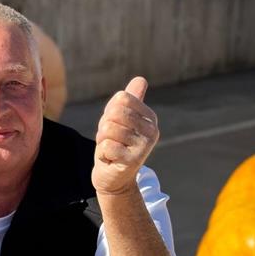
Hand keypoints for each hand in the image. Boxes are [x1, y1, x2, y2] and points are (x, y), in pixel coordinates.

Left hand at [92, 77, 158, 195]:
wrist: (113, 176)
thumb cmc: (115, 144)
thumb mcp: (119, 120)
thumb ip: (129, 100)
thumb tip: (141, 79)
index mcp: (150, 117)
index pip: (122, 98)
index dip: (109, 112)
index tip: (114, 125)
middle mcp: (152, 130)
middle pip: (114, 113)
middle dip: (104, 127)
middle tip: (110, 139)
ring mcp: (144, 146)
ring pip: (109, 129)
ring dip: (102, 141)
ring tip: (111, 149)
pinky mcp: (133, 160)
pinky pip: (106, 146)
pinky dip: (102, 153)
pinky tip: (111, 159)